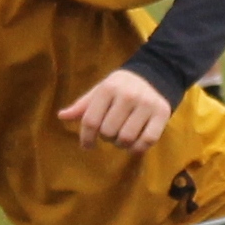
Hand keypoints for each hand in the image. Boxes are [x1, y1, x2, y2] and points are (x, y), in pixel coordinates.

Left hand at [55, 68, 173, 149]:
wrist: (154, 76)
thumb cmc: (121, 88)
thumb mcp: (100, 92)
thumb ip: (82, 106)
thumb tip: (61, 116)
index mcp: (108, 88)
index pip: (90, 121)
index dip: (86, 137)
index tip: (87, 145)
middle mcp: (128, 95)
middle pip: (108, 132)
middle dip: (106, 137)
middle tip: (110, 133)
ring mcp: (146, 104)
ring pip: (126, 138)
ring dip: (121, 144)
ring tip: (121, 137)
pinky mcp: (162, 113)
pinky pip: (147, 141)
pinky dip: (138, 148)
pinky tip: (134, 144)